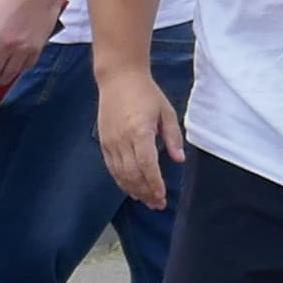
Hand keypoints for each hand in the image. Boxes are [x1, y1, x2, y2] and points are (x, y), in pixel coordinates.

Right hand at [95, 60, 184, 209]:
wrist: (118, 78)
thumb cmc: (146, 93)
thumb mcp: (166, 111)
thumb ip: (173, 137)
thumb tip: (179, 160)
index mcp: (139, 130)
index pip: (147, 164)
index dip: (154, 183)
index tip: (162, 196)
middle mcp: (122, 138)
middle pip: (133, 174)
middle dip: (146, 192)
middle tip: (157, 204)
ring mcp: (110, 141)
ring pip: (120, 174)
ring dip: (133, 190)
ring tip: (146, 200)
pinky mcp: (104, 142)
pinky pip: (111, 167)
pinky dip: (121, 181)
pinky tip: (131, 188)